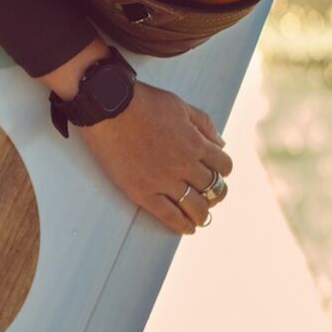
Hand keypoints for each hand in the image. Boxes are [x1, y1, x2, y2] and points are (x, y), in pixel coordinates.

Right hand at [35, 36, 232, 234]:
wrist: (108, 107)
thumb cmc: (142, 102)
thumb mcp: (180, 105)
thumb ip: (204, 124)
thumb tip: (220, 143)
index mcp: (196, 143)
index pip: (224, 165)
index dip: (223, 169)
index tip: (216, 171)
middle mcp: (185, 165)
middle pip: (213, 188)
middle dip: (215, 192)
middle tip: (210, 194)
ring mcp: (164, 181)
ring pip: (196, 207)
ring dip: (202, 213)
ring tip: (200, 215)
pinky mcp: (143, 192)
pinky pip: (169, 216)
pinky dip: (182, 225)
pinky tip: (187, 228)